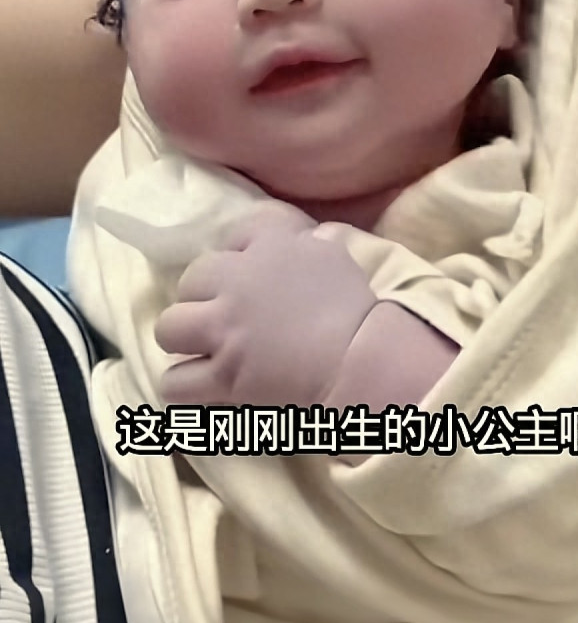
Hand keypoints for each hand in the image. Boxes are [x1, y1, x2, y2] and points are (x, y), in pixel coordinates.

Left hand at [155, 203, 376, 406]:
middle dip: (204, 299)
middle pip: (191, 280)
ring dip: (184, 340)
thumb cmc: (358, 310)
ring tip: (203, 351)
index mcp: (270, 244)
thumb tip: (315, 235)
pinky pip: (175, 382)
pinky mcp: (222, 375)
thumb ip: (316, 242)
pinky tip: (201, 388)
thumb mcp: (339, 257)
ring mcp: (225, 328)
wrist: (363, 362)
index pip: (234, 234)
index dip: (237, 257)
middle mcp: (237, 280)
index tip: (250, 277)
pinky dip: (185, 388)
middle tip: (225, 318)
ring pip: (169, 328)